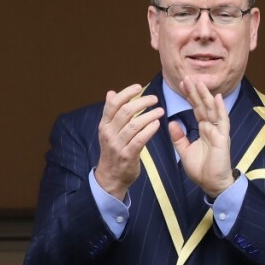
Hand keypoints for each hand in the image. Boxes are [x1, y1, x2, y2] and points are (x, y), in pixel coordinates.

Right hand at [95, 84, 163, 199]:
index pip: (113, 104)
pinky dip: (150, 129)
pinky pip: (140, 139)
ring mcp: (118, 145)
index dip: (126, 93)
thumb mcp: (108, 131)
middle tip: (154, 98)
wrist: (110, 177)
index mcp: (104, 125)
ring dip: (149, 115)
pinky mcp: (128, 155)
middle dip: (142, 102)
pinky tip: (157, 124)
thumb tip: (111, 92)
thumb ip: (111, 112)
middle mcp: (109, 133)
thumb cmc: (113, 150)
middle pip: (126, 112)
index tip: (139, 87)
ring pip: (134, 124)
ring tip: (160, 110)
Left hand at [169, 76, 234, 196]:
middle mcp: (212, 128)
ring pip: (212, 110)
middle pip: (203, 106)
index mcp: (203, 130)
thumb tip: (171, 122)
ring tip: (199, 82)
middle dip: (195, 91)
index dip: (190, 96)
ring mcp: (218, 132)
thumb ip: (178, 137)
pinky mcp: (223, 139)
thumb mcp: (184, 151)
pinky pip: (222, 121)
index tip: (182, 84)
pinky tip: (218, 97)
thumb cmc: (201, 170)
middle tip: (187, 77)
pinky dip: (220, 109)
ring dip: (206, 95)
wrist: (211, 184)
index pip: (196, 109)